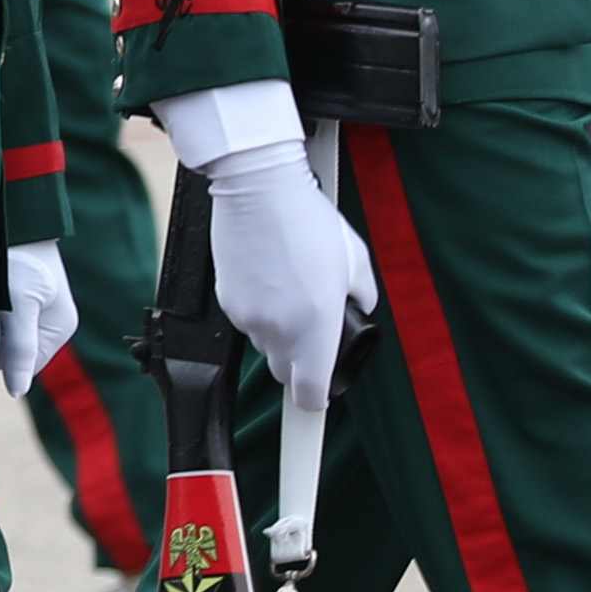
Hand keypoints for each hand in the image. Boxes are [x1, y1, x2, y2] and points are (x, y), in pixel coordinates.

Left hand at [0, 237, 83, 394]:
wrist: (9, 218)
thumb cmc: (17, 258)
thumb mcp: (19, 304)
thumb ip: (19, 348)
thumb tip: (16, 392)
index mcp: (58, 329)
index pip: (22, 367)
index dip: (1, 353)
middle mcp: (45, 325)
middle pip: (6, 357)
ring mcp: (28, 314)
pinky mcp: (11, 304)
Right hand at [196, 144, 369, 402]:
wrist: (259, 191)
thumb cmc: (309, 221)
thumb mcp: (355, 258)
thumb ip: (362, 295)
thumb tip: (358, 308)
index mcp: (317, 326)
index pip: (310, 392)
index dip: (317, 399)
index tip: (321, 396)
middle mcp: (280, 330)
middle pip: (284, 371)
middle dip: (299, 362)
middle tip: (313, 331)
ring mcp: (249, 318)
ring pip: (265, 346)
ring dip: (279, 333)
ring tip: (290, 292)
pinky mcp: (228, 302)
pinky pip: (246, 323)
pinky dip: (259, 312)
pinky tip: (270, 280)